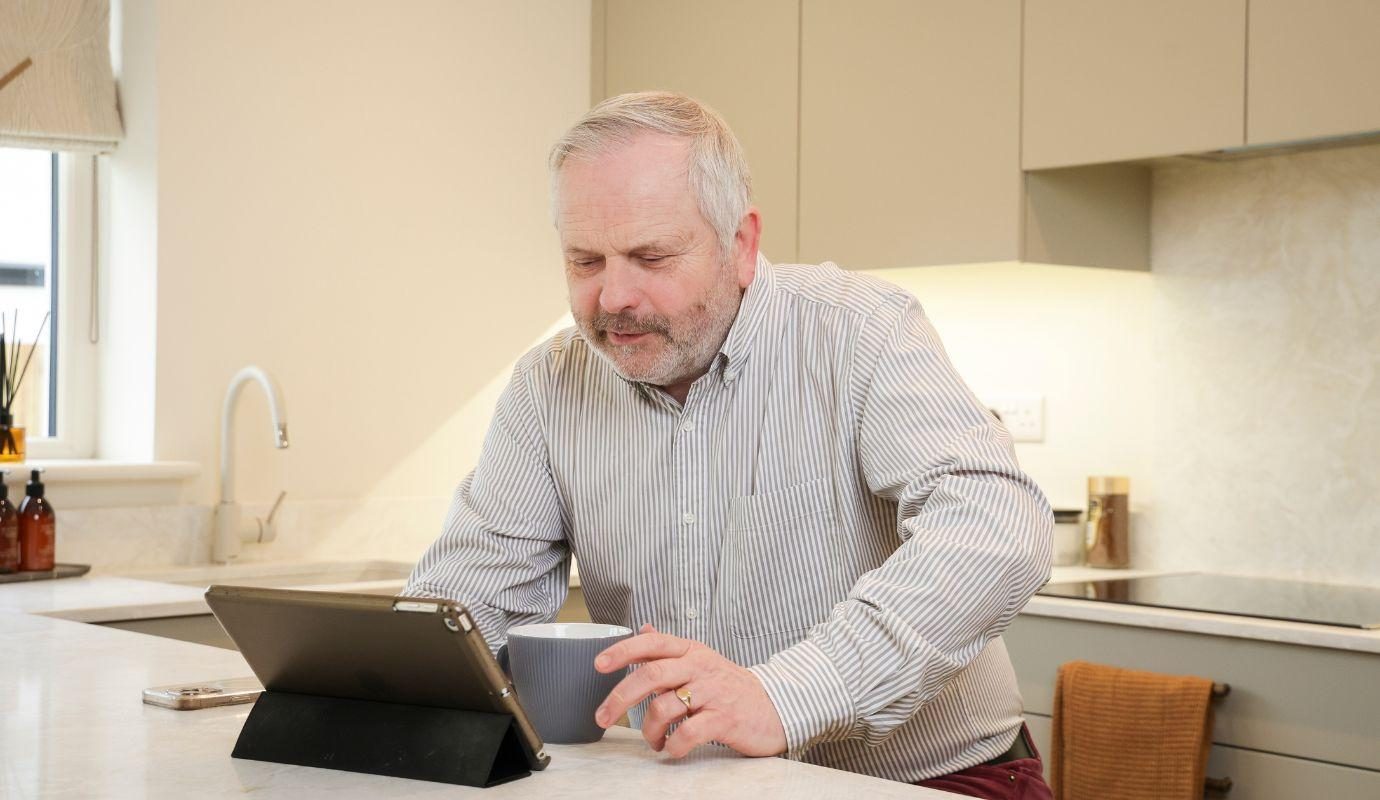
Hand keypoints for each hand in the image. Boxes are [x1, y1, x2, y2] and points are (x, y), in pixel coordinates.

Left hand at [594, 624, 787, 757]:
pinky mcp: (725, 719)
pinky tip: (671, 749)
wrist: (776, 707)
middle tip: (602, 716)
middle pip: (651, 675)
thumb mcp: (701, 660)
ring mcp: (713, 693)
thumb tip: (641, 628)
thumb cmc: (730, 687)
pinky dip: (673, 745)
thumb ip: (669, 649)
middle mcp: (700, 667)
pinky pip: (688, 733)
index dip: (623, 651)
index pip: (652, 643)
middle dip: (620, 696)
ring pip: (665, 708)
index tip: (598, 664)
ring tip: (654, 741)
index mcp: (691, 651)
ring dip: (649, 730)